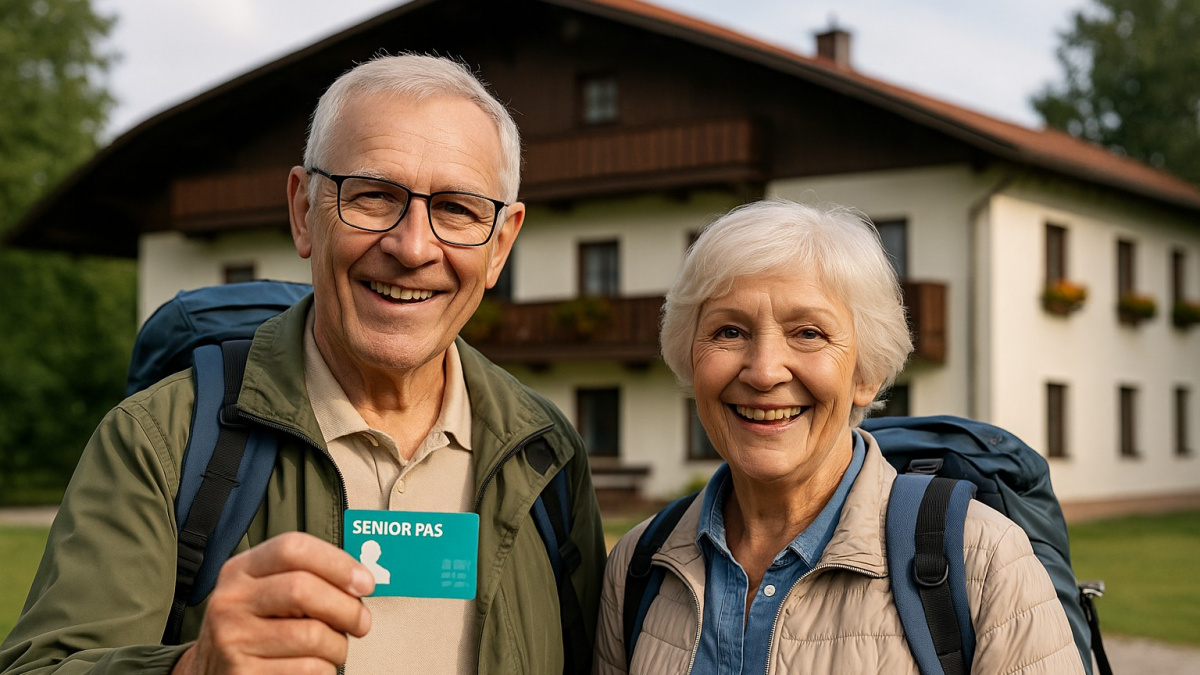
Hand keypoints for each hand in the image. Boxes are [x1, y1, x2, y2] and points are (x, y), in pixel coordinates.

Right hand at [171, 531, 374, 674]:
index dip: (337, 562)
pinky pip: (308, 669)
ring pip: (312, 635)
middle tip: (362, 622)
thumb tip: (362, 580)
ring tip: (335, 648)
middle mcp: (231, 601)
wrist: (209, 674)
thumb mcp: (265, 593)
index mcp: (239, 571)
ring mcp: (233, 640)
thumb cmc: (255, 629)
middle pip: (303, 589)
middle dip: (347, 608)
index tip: (364, 582)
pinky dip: (326, 669)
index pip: (292, 548)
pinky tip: (317, 666)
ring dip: (339, 646)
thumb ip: (305, 578)